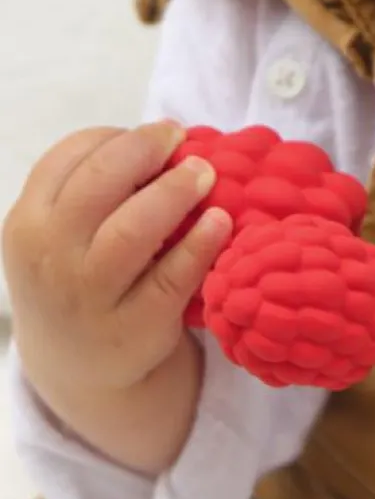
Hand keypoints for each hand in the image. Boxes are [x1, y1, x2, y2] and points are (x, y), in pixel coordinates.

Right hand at [3, 122, 231, 399]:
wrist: (80, 366)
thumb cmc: (82, 278)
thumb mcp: (62, 235)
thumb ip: (93, 191)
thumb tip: (163, 136)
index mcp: (28, 222)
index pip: (68, 159)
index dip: (118, 136)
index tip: (159, 132)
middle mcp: (51, 257)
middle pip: (99, 184)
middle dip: (145, 151)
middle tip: (184, 140)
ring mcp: (91, 295)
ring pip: (133, 229)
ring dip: (174, 192)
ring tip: (206, 173)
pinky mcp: (135, 325)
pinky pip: (172, 277)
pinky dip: (200, 244)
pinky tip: (221, 221)